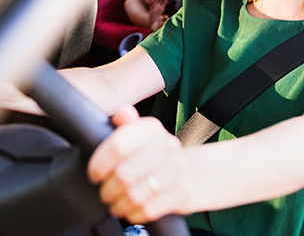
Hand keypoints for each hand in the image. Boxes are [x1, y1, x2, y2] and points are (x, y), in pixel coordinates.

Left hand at [87, 105, 191, 222]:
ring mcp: (177, 169)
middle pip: (124, 174)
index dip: (99, 164)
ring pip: (136, 195)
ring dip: (119, 204)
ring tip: (115, 202)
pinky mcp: (182, 192)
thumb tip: (122, 112)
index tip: (95, 173)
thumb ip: (125, 124)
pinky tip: (131, 207)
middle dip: (107, 189)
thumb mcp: (138, 134)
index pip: (118, 146)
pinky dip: (134, 213)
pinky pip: (149, 210)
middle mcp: (167, 145)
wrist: (186, 172)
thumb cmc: (153, 153)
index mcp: (151, 128)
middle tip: (105, 191)